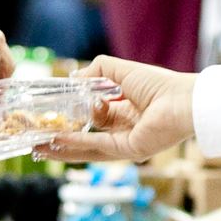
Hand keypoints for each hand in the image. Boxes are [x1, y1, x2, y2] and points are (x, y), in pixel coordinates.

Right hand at [40, 55, 197, 163]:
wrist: (183, 100)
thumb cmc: (159, 84)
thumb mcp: (121, 70)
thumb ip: (96, 71)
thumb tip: (73, 78)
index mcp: (125, 111)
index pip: (93, 116)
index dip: (72, 115)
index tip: (51, 114)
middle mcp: (124, 128)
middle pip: (86, 134)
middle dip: (62, 135)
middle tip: (37, 135)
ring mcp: (125, 142)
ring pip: (87, 146)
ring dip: (63, 146)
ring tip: (38, 145)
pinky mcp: (129, 150)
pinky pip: (98, 147)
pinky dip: (77, 144)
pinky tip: (57, 141)